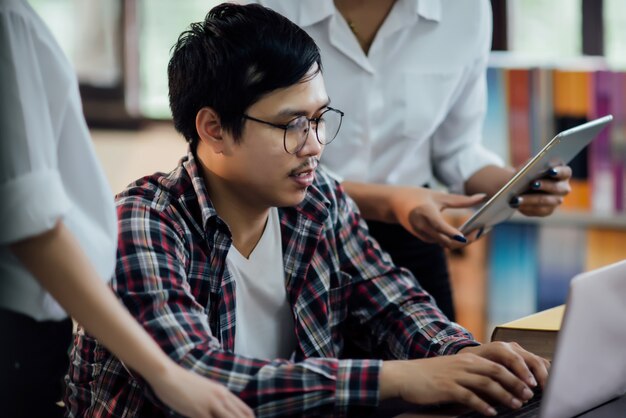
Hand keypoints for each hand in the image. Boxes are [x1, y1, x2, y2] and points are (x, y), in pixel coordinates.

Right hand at [149, 363, 253, 417]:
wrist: (169, 375)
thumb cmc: (183, 383)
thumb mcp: (205, 389)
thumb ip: (214, 399)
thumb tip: (219, 410)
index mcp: (224, 392)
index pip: (245, 410)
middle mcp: (221, 398)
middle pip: (241, 417)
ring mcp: (211, 405)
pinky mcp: (200, 412)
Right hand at [380, 342, 548, 415]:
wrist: (406, 375)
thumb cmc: (429, 376)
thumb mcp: (453, 371)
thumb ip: (472, 376)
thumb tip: (492, 389)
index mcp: (468, 359)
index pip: (498, 364)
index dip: (516, 374)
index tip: (528, 385)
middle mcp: (465, 364)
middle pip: (497, 372)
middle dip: (516, 383)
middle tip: (528, 395)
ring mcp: (456, 375)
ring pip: (487, 383)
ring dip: (504, 395)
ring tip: (516, 404)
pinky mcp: (447, 387)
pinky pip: (469, 397)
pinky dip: (483, 405)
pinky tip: (491, 413)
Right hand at [388, 187, 485, 248]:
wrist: (395, 205)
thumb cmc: (418, 197)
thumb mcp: (438, 195)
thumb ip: (461, 199)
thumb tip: (483, 197)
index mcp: (425, 214)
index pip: (439, 227)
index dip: (451, 234)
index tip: (465, 237)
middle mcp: (423, 228)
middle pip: (447, 241)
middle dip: (466, 239)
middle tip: (483, 230)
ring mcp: (424, 236)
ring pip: (447, 244)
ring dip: (464, 240)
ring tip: (481, 230)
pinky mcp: (426, 239)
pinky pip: (444, 242)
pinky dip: (457, 239)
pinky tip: (469, 232)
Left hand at [459, 342, 549, 388]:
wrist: (471, 359)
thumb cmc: (475, 369)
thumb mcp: (481, 375)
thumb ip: (498, 385)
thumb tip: (517, 399)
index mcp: (498, 349)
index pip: (515, 359)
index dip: (524, 372)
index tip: (531, 385)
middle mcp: (510, 347)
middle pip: (531, 359)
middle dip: (539, 376)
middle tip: (544, 390)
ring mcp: (519, 351)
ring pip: (538, 360)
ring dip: (544, 375)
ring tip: (548, 389)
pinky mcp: (525, 357)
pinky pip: (539, 363)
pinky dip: (544, 374)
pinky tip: (545, 386)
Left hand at [511, 165, 571, 216]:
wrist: (522, 185)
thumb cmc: (528, 171)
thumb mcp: (529, 166)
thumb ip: (531, 166)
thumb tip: (525, 172)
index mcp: (563, 173)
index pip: (565, 172)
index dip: (559, 172)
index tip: (551, 171)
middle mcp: (563, 188)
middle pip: (557, 188)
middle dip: (544, 185)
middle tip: (533, 184)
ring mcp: (556, 200)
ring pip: (546, 201)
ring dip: (531, 199)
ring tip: (517, 198)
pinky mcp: (547, 210)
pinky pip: (538, 210)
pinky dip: (526, 207)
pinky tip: (517, 204)